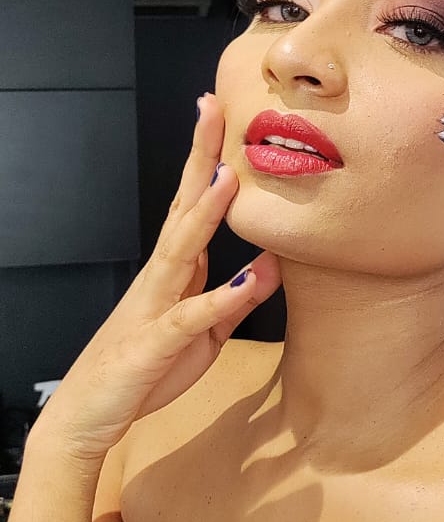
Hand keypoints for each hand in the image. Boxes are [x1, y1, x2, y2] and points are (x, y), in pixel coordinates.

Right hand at [35, 93, 280, 462]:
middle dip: (199, 158)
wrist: (92, 412)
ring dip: (205, 213)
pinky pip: (192, 317)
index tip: (219, 114)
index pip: (192, 202)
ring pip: (181, 248)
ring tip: (230, 176)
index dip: (207, 158)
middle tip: (212, 109)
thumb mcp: (207, 332)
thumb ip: (238, 299)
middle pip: (183, 206)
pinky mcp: (156, 342)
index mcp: (174, 269)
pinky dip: (222, 297)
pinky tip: (250, 279)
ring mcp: (155, 305)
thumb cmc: (146, 367)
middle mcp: (161, 276)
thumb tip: (273, 264)